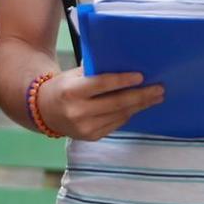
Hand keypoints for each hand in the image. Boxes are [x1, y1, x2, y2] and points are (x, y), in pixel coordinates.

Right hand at [35, 68, 162, 140]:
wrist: (44, 111)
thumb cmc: (64, 87)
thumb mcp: (74, 76)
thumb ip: (95, 72)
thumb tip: (126, 66)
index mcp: (72, 92)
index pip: (102, 84)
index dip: (123, 81)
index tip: (141, 76)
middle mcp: (78, 112)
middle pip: (116, 103)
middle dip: (141, 96)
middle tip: (159, 89)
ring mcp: (85, 128)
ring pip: (119, 115)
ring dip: (139, 106)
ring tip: (155, 97)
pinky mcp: (91, 137)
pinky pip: (116, 124)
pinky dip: (128, 114)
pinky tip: (138, 107)